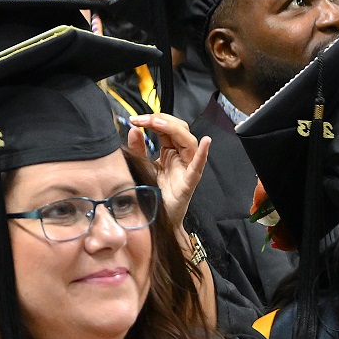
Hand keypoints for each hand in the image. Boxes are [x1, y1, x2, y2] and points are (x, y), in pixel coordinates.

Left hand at [127, 114, 210, 229]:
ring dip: (174, 130)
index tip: (135, 119)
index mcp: (170, 151)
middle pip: (179, 130)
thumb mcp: (142, 166)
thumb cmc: (151, 193)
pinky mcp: (189, 182)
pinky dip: (203, 154)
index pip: (166, 128)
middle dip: (161, 120)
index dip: (153, 120)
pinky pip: (198, 166)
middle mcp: (181, 156)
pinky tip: (205, 142)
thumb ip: (138, 148)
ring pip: (189, 142)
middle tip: (143, 119)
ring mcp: (187, 168)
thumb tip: (134, 129)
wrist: (154, 219)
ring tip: (158, 123)